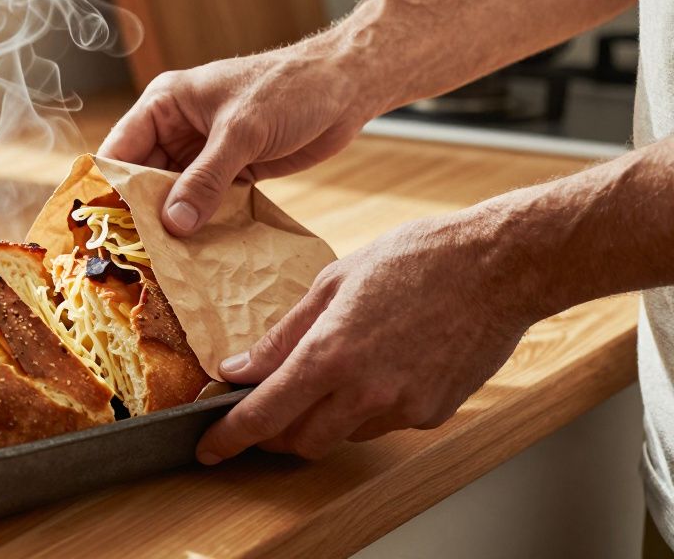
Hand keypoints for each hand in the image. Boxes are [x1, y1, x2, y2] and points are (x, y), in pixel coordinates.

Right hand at [99, 42, 386, 235]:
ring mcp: (204, 152)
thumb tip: (173, 224)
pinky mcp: (233, 171)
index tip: (104, 230)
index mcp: (165, 104)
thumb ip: (206, 179)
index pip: (121, 150)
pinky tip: (199, 254)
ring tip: (165, 263)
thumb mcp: (242, 132)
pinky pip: (207, 203)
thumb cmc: (290, 89)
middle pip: (145, 179)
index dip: (110, 189)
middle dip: (142, 215)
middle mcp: (177, 128)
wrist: (346, 86)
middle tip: (137, 257)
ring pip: (176, 196)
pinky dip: (203, 225)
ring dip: (175, 225)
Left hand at [195, 208, 544, 462]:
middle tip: (261, 410)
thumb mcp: (332, 283)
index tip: (209, 448)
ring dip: (320, 419)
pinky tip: (378, 368)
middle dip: (273, 434)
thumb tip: (238, 370)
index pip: (264, 415)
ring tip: (328, 375)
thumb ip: (281, 335)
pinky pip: (383, 424)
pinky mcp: (433, 414)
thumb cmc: (416, 259)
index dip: (230, 438)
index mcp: (330, 354)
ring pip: (341, 436)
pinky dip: (365, 408)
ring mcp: (403, 408)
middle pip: (299, 442)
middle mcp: (365, 392)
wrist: (499, 266)